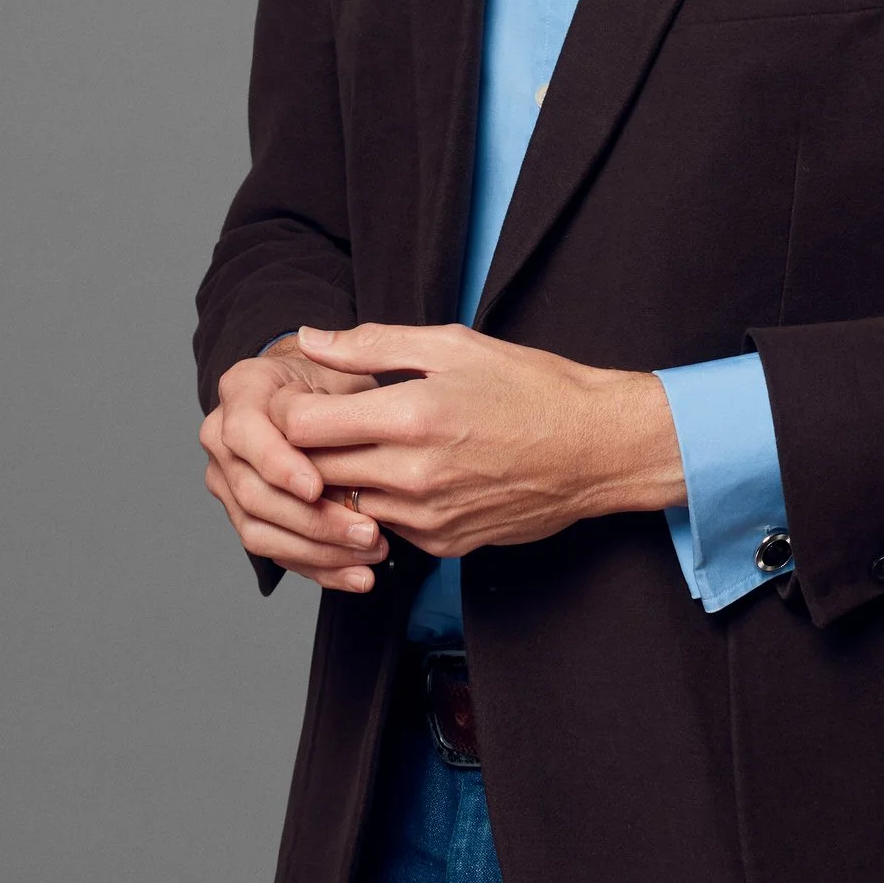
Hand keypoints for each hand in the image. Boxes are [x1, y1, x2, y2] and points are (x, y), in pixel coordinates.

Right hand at [201, 344, 392, 593]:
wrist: (322, 399)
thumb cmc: (335, 380)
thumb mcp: (344, 362)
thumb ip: (336, 356)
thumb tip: (317, 343)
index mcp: (240, 391)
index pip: (244, 432)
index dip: (277, 463)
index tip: (317, 486)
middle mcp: (222, 439)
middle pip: (251, 492)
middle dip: (310, 519)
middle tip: (366, 531)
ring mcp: (230, 482)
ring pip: (259, 531)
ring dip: (318, 551)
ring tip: (372, 555)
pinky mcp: (249, 517)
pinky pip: (276, 552)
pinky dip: (319, 568)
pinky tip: (358, 576)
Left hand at [275, 324, 684, 563]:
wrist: (597, 449)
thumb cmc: (532, 387)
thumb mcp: (454, 346)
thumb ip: (373, 344)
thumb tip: (311, 339)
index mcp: (411, 416)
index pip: (303, 427)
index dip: (286, 412)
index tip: (296, 398)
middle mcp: (414, 475)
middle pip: (314, 471)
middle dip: (304, 448)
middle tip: (317, 423)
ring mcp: (429, 517)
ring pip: (346, 504)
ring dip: (341, 479)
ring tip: (361, 446)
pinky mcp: (445, 543)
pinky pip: (387, 527)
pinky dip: (382, 503)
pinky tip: (403, 474)